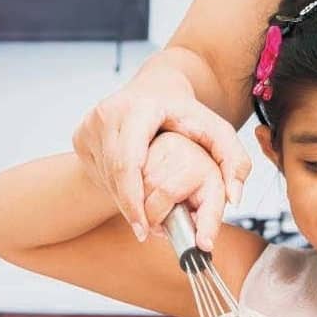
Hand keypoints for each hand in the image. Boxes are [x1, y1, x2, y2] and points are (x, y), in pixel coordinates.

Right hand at [72, 66, 250, 246]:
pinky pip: (96, 171)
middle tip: (144, 230)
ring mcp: (90, 123)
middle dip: (130, 206)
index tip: (144, 227)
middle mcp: (108, 112)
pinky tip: (132, 187)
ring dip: (122, 199)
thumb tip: (233, 199)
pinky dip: (113, 187)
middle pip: (114, 173)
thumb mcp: (218, 132)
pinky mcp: (81, 134)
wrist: (157, 86)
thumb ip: (235, 163)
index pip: (128, 162)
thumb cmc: (188, 113)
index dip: (134, 198)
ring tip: (142, 210)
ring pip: (104, 176)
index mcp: (138, 109)